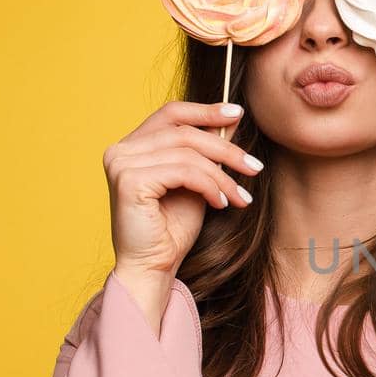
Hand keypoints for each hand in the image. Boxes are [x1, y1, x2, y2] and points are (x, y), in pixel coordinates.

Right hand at [106, 101, 261, 290]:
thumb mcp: (198, 180)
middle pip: (184, 132)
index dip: (205, 110)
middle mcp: (120, 150)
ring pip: (187, 153)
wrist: (154, 267)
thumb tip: (232, 118)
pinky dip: (209, 186)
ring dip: (222, 175)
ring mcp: (121, 164)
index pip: (171, 113)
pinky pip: (183, 172)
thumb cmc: (173, 228)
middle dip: (226, 149)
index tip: (237, 113)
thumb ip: (208, 150)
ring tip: (240, 196)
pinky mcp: (129, 181)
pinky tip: (221, 204)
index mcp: (132, 146)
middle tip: (255, 167)